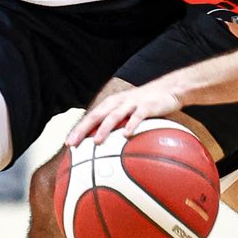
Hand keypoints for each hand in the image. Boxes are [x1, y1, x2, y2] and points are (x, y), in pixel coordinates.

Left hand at [66, 82, 185, 145]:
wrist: (170, 88)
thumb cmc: (146, 105)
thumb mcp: (130, 113)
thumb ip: (119, 127)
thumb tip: (109, 150)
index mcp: (111, 105)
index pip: (90, 118)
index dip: (78, 130)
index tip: (68, 144)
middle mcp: (118, 102)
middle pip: (96, 116)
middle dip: (83, 130)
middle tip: (74, 144)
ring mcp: (132, 103)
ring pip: (114, 116)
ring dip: (104, 129)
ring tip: (96, 141)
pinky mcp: (147, 106)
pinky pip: (138, 116)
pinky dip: (131, 125)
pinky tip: (126, 135)